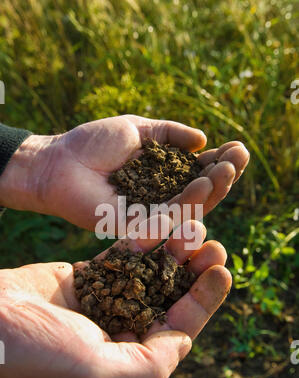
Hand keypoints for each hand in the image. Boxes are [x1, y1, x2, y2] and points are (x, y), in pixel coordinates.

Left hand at [0, 115, 248, 230]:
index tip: (237, 147)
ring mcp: (150, 216)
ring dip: (212, 188)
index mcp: (163, 178)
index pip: (199, 173)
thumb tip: (203, 139)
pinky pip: (166, 219)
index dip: (219, 162)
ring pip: (189, 208)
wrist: (59, 161)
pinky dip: (185, 203)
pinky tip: (202, 184)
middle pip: (201, 193)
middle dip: (222, 175)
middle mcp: (161, 199)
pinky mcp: (135, 229)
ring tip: (227, 168)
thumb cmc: (93, 143)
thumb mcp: (139, 130)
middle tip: (239, 157)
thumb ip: (171, 134)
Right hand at [0, 216, 230, 377]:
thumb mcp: (99, 372)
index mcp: (122, 362)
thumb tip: (183, 344)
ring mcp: (99, 305)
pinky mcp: (83, 280)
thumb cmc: (39, 354)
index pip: (174, 330)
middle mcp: (114, 334)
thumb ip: (149, 364)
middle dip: (190, 273)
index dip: (202, 302)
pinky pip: (118, 259)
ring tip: (194, 227)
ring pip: (145, 275)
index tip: (223, 272)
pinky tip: (161, 225)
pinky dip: (138, 243)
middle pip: (164, 299)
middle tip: (214, 244)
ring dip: (169, 253)